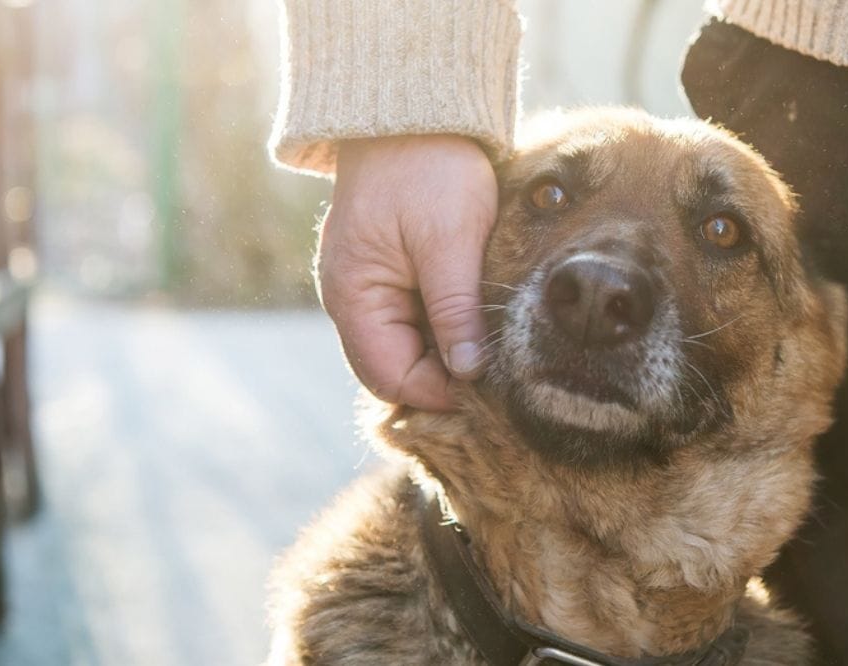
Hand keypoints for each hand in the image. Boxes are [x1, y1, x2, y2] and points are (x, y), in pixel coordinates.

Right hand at [318, 135, 497, 410]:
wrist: (415, 110)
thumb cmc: (429, 169)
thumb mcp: (449, 241)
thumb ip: (455, 309)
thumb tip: (469, 373)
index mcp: (352, 296)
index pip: (390, 377)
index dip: (439, 392)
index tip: (489, 390)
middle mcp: (349, 300)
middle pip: (394, 369)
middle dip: (442, 378)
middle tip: (497, 375)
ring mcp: (366, 287)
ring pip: (406, 348)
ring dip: (445, 353)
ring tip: (491, 347)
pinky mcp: (386, 273)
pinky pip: (411, 320)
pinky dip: (442, 328)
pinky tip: (476, 320)